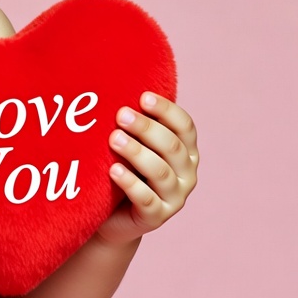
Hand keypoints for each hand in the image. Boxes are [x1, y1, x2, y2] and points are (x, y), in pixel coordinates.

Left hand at [97, 92, 198, 244]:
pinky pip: (147, 200)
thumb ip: (132, 118)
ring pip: (161, 172)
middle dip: (147, 128)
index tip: (142, 97)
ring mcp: (174, 197)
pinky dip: (131, 183)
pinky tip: (113, 170)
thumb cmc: (122, 164)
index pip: (185, 126)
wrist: (110, 213)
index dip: (166, 111)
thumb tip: (113, 80)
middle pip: (172, 146)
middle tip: (120, 114)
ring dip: (137, 152)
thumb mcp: (131, 140)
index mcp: (185, 149)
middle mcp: (186, 173)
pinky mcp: (157, 218)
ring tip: (113, 138)